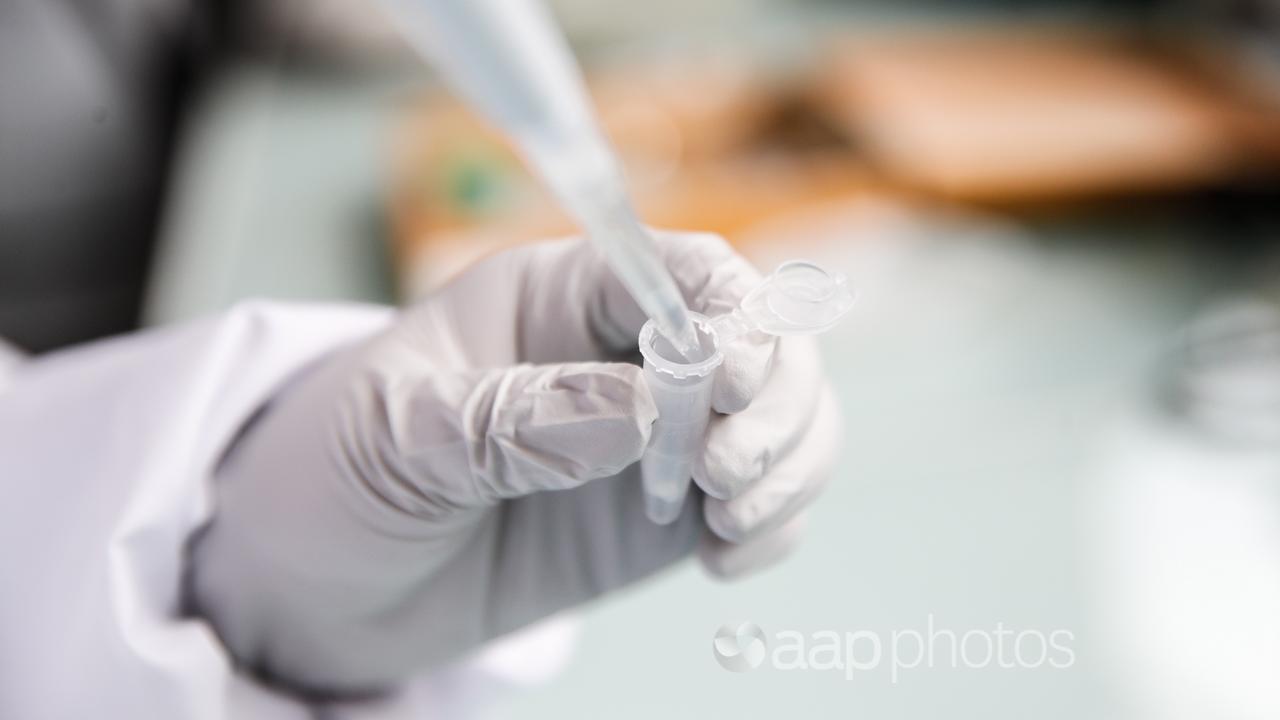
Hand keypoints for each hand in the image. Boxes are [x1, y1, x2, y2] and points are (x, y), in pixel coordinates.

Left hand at [189, 232, 841, 692]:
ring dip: (789, 462)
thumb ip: (512, 419)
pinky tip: (726, 560)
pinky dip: (774, 525)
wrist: (325, 586)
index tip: (731, 379)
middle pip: (760, 338)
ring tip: (730, 522)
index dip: (734, 311)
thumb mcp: (399, 435)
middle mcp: (624, 356)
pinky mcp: (667, 512)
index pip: (681, 269)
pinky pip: (762, 500)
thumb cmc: (339, 474)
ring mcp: (654, 436)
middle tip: (723, 471)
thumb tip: (640, 411)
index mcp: (558, 297)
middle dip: (773, 398)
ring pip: (783, 415)